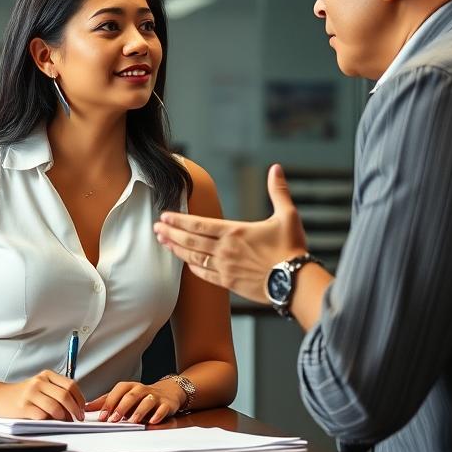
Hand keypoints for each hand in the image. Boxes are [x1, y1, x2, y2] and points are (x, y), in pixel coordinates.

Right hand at [0, 370, 84, 420]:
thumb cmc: (22, 394)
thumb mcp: (40, 386)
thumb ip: (56, 391)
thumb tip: (76, 406)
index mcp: (47, 375)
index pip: (70, 385)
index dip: (79, 398)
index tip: (82, 409)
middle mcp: (39, 382)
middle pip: (64, 395)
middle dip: (74, 409)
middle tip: (77, 418)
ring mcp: (30, 394)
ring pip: (55, 407)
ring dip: (63, 417)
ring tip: (64, 421)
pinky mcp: (23, 407)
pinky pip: (42, 416)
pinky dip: (49, 421)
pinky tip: (50, 422)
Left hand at [85, 380, 183, 424]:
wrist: (167, 392)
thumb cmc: (141, 396)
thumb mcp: (123, 396)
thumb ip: (106, 401)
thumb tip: (87, 407)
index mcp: (129, 387)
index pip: (118, 391)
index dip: (109, 403)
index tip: (102, 415)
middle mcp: (141, 390)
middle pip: (131, 395)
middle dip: (121, 407)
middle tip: (113, 419)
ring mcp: (155, 396)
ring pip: (147, 401)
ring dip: (139, 411)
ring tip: (132, 421)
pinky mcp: (166, 404)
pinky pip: (162, 408)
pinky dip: (158, 414)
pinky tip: (152, 420)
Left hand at [154, 164, 306, 302]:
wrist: (295, 282)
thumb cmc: (292, 248)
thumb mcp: (288, 215)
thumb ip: (278, 191)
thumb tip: (276, 168)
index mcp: (235, 232)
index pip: (199, 224)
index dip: (179, 220)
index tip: (164, 216)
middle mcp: (225, 250)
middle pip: (190, 240)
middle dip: (171, 233)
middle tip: (156, 228)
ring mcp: (226, 268)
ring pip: (194, 257)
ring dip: (177, 249)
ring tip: (163, 243)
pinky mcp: (230, 283)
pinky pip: (205, 275)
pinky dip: (193, 268)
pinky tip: (187, 264)